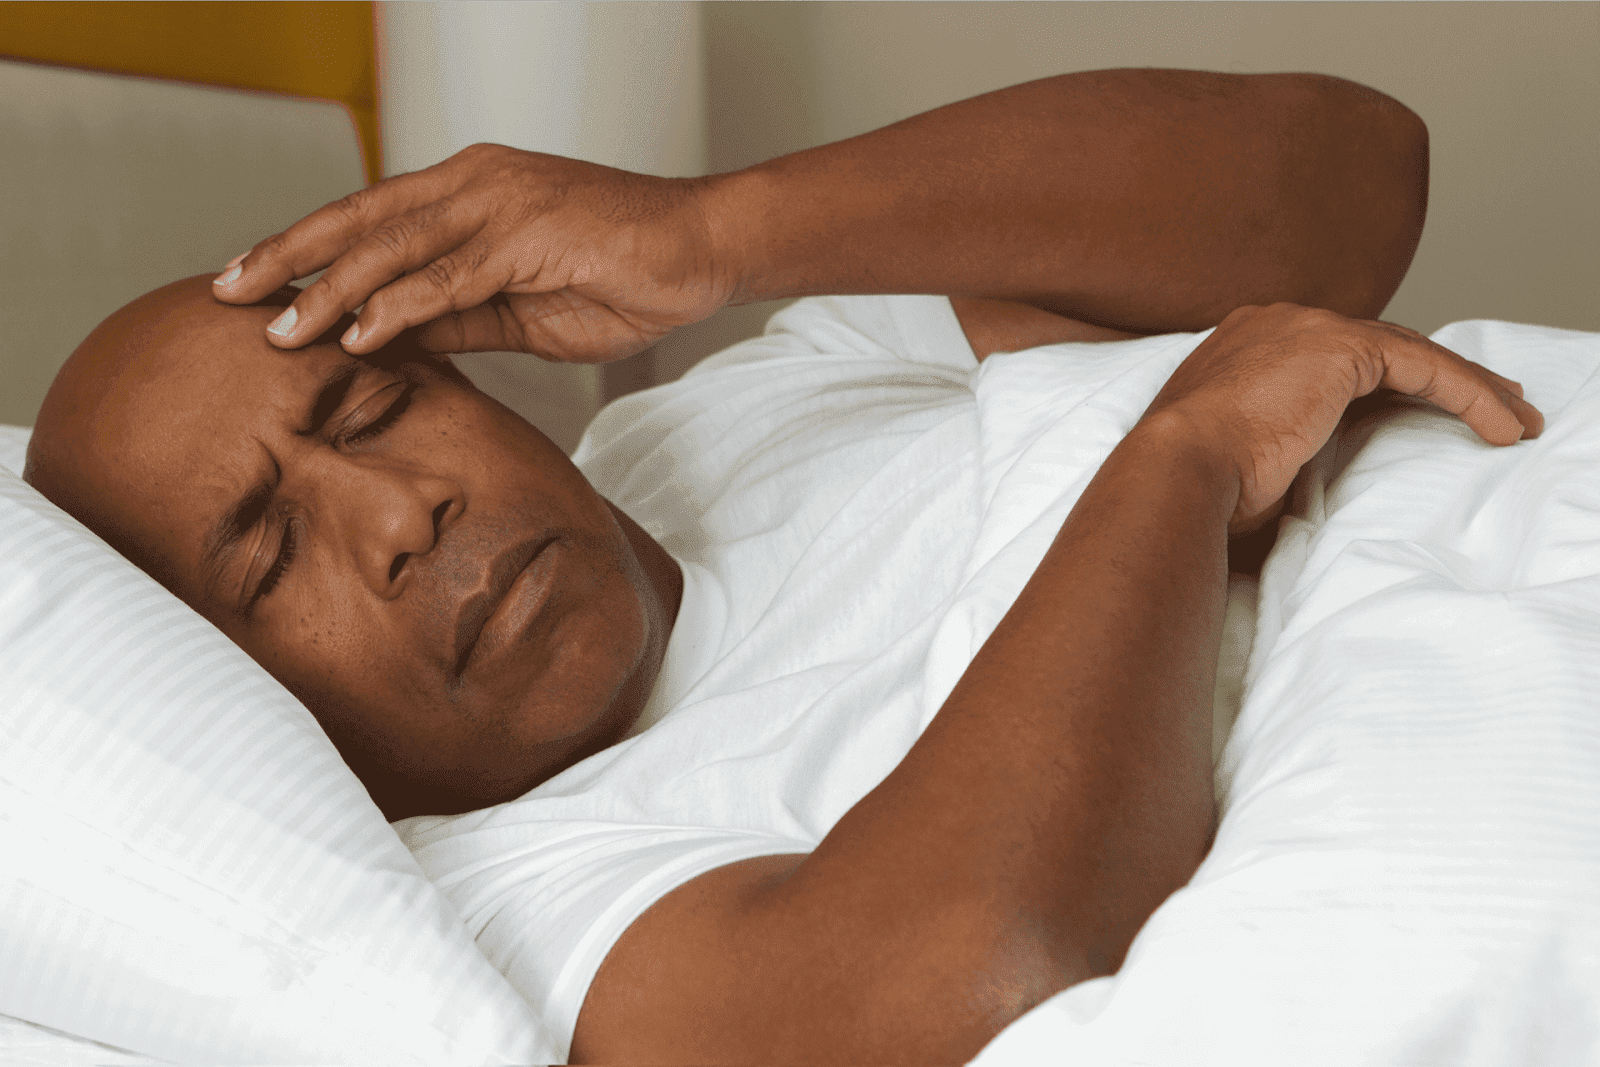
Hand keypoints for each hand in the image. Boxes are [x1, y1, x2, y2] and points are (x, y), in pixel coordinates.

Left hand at [211, 143, 733, 362]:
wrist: (702, 248)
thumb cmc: (625, 272)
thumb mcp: (522, 306)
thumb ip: (456, 315)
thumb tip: (390, 339)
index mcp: (470, 192)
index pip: (370, 219)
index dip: (307, 250)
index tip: (255, 285)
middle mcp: (474, 184)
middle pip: (360, 219)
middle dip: (288, 258)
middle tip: (227, 294)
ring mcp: (500, 204)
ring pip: (392, 245)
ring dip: (329, 290)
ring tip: (279, 330)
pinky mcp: (529, 235)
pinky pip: (448, 274)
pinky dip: (398, 306)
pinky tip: (358, 335)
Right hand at [1143, 303, 1543, 534]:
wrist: (1175, 469)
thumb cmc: (1192, 485)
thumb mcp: (1234, 461)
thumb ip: (1272, 447)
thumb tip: (1293, 483)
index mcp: (1240, 347)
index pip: (1329, 358)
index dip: (1384, 383)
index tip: (1417, 412)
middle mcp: (1273, 325)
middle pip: (1378, 345)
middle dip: (1438, 376)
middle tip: (1487, 405)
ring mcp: (1306, 330)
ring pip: (1409, 352)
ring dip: (1468, 387)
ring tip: (1511, 420)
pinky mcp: (1341, 349)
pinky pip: (1426, 366)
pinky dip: (1469, 395)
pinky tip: (1499, 426)